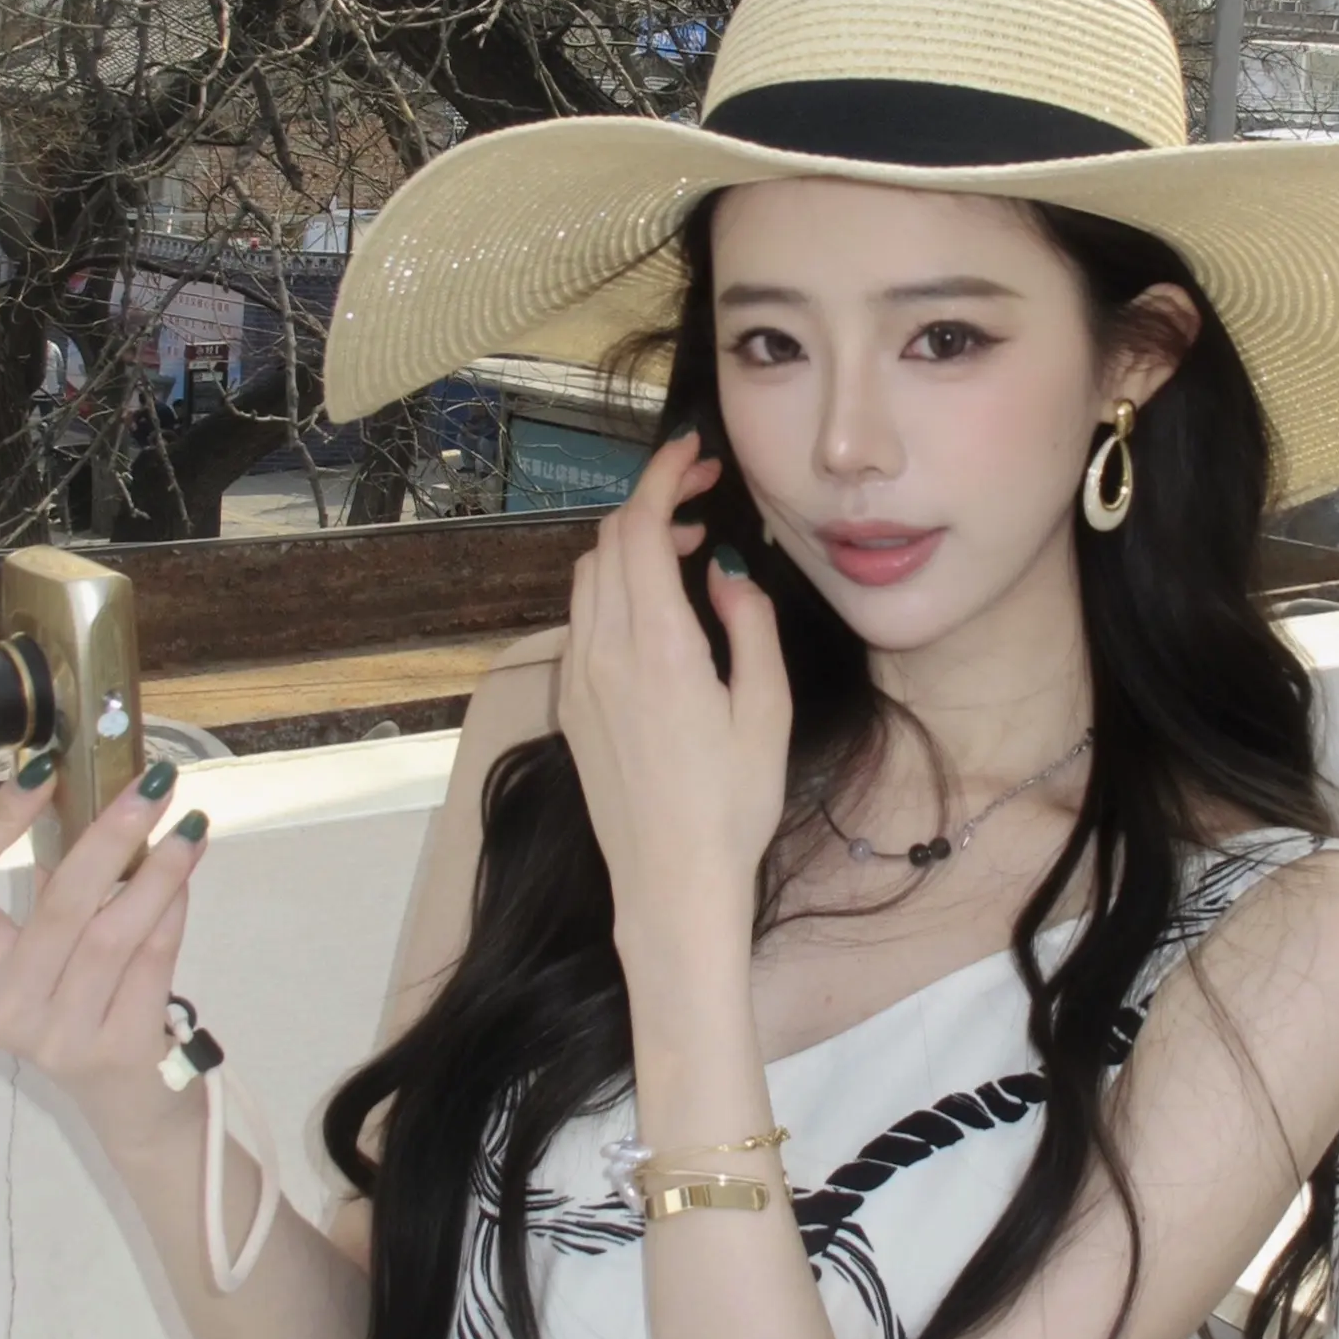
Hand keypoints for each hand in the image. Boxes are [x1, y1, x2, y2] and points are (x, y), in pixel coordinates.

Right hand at [0, 758, 210, 1140]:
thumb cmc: (90, 1005)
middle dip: (110, 833)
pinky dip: (172, 911)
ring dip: (157, 871)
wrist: (132, 1105)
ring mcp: (57, 1035)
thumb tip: (102, 792)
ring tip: (190, 825)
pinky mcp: (116, 1050)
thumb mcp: (55, 950)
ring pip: (111, 932)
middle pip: (55, 903)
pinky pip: (151, 961)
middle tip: (154, 783)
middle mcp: (3, 1006)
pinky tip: (187, 876)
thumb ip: (63, 885)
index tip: (42, 767)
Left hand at [557, 428, 791, 964]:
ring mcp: (579, 679)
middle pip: (608, 543)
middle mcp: (605, 653)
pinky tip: (654, 612)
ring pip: (587, 578)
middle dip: (651, 504)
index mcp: (658, 646)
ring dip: (630, 547)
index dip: (663, 478)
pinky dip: (612, 590)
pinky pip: (581, 620)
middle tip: (702, 500)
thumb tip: (730, 576)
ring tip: (686, 554)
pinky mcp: (572, 706)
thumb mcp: (766, 711)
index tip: (691, 456)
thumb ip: (751, 628)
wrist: (669, 882)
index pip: (641, 529)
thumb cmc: (731, 807)